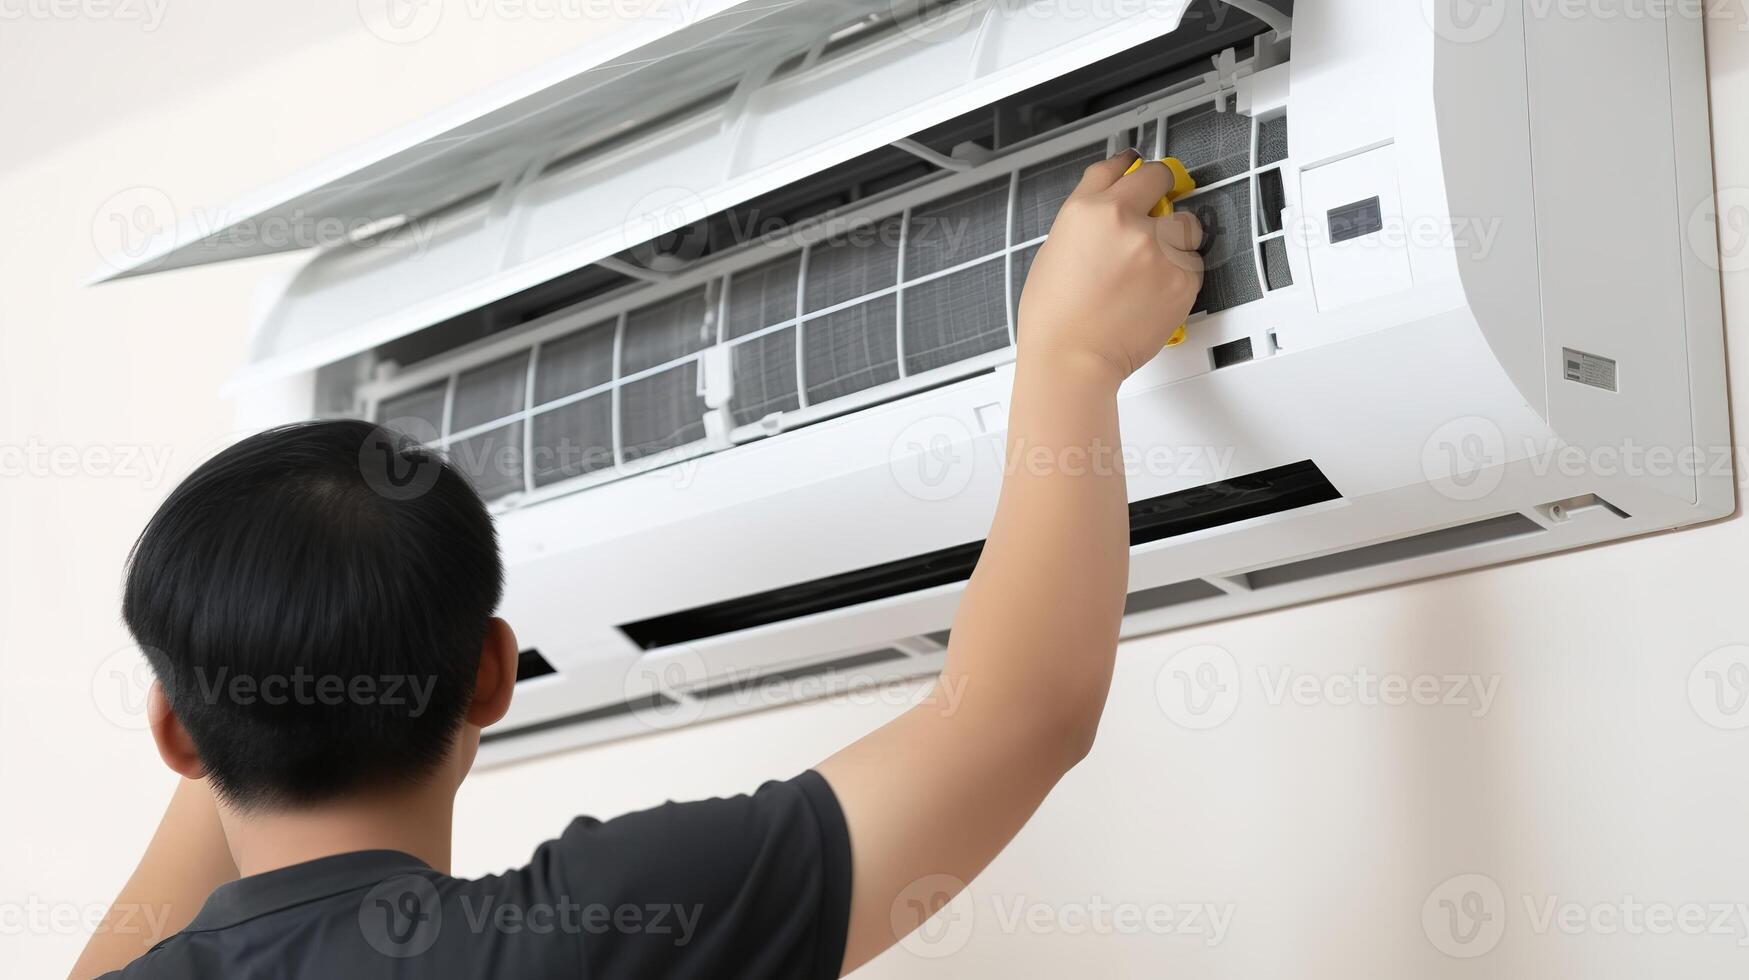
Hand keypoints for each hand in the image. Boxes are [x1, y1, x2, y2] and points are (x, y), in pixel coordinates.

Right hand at [1017, 149, 1203, 383]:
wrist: (1071, 360)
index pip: (1117, 166)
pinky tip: (1155, 291)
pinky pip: (1194, 263)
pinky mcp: (1181, 276)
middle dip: (1162, 189)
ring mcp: (1156, 248)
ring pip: (1186, 224)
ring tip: (1153, 265)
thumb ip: (1086, 222)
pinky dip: (1181, 275)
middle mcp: (1123, 221)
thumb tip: (1106, 211)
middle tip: (1160, 206)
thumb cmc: (1054, 319)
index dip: (1130, 164)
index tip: (1137, 164)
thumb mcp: (1053, 252)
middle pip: (1159, 178)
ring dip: (1177, 237)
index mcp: (1086, 210)